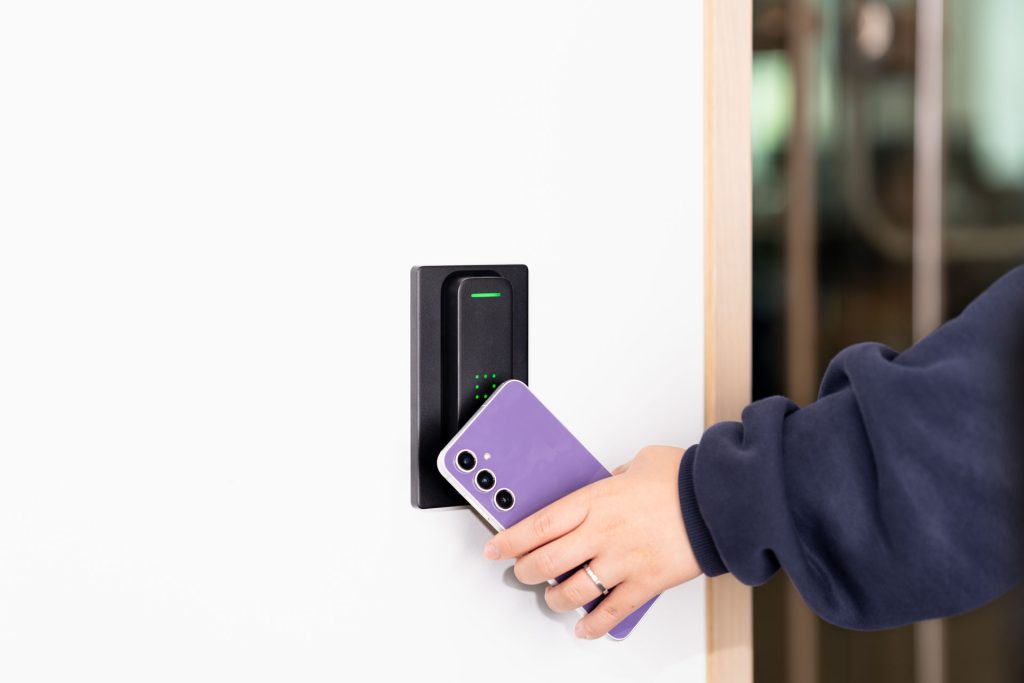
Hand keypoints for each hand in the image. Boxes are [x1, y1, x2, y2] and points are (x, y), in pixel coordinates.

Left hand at [483, 445, 701, 638]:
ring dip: (555, 599)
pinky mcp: (644, 583)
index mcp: (594, 500)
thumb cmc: (682, 479)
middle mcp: (601, 533)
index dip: (510, 540)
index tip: (495, 548)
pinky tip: (585, 627)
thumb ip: (614, 477)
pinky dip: (593, 625)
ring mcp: (621, 561)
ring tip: (553, 598)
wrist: (719, 501)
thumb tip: (606, 484)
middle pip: (546, 562)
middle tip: (521, 571)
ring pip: (572, 592)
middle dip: (526, 571)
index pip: (538, 525)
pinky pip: (610, 612)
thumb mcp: (637, 463)